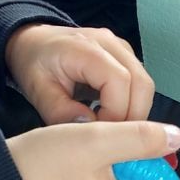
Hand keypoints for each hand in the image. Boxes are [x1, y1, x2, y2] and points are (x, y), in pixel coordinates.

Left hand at [4, 23, 154, 123]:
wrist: (33, 41)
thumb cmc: (34, 63)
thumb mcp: (37, 91)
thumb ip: (61, 112)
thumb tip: (91, 128)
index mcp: (86, 49)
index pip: (119, 81)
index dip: (116, 113)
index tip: (100, 134)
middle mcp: (110, 43)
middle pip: (142, 84)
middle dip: (132, 117)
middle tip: (110, 138)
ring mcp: (121, 47)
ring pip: (145, 84)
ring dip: (134, 111)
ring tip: (109, 129)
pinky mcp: (125, 56)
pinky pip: (139, 82)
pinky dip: (132, 103)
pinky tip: (111, 115)